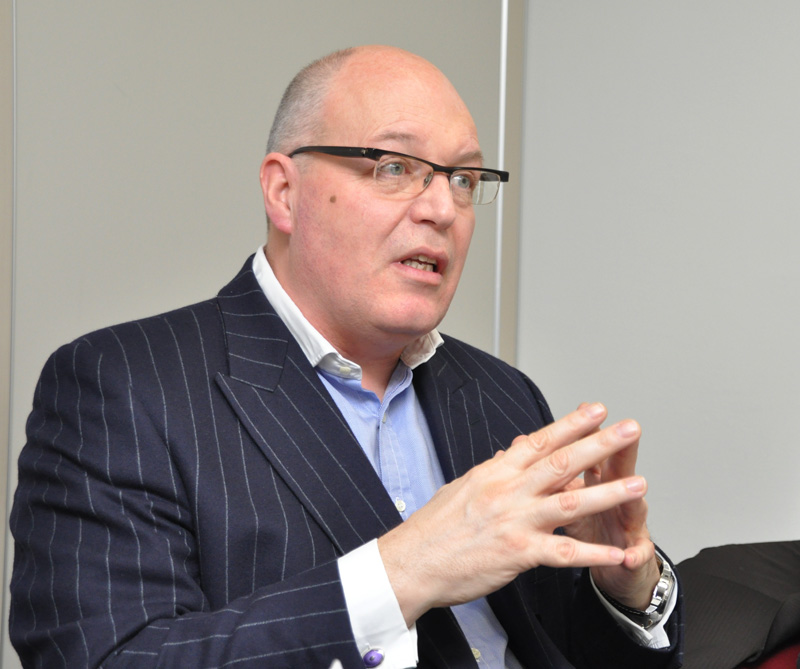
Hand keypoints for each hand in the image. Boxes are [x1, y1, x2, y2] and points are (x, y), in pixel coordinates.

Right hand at [377, 403, 652, 625]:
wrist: (412, 562)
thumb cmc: (434, 528)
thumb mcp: (462, 487)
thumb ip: (492, 471)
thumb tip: (509, 454)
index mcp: (495, 472)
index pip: (539, 441)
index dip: (571, 424)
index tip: (596, 410)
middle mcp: (508, 491)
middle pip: (561, 462)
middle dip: (599, 444)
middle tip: (629, 430)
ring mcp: (515, 521)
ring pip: (569, 501)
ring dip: (607, 493)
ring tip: (638, 485)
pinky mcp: (518, 553)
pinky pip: (563, 552)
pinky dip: (593, 554)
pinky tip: (618, 553)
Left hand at [563, 405, 659, 608]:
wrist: (618, 567)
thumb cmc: (588, 525)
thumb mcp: (566, 497)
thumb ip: (551, 471)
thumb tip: (523, 443)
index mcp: (597, 483)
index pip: (592, 451)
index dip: (589, 432)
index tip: (587, 408)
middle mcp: (615, 497)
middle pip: (618, 469)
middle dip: (620, 450)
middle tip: (629, 430)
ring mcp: (628, 526)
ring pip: (632, 509)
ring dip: (630, 499)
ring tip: (638, 487)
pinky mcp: (635, 557)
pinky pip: (636, 555)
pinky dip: (634, 555)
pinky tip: (628, 556)